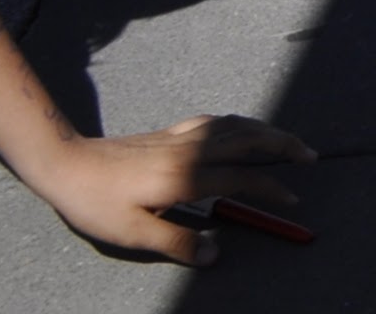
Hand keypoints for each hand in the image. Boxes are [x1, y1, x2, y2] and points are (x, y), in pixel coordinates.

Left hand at [27, 116, 310, 264]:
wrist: (66, 164)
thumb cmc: (96, 203)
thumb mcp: (132, 233)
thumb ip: (176, 242)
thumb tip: (214, 254)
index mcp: (186, 178)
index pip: (242, 179)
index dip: (270, 190)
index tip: (290, 201)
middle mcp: (191, 151)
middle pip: (250, 141)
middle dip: (284, 146)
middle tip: (309, 156)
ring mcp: (182, 137)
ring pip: (236, 125)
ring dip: (267, 130)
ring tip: (286, 140)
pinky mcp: (169, 132)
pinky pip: (215, 120)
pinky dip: (237, 122)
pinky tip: (239, 128)